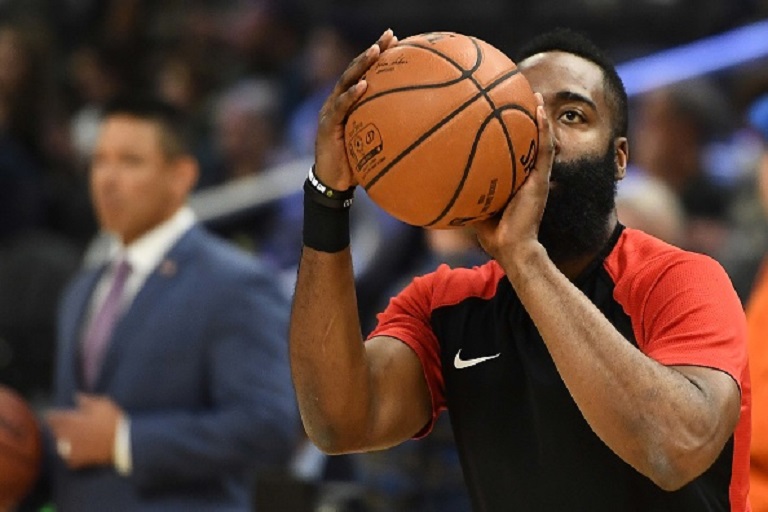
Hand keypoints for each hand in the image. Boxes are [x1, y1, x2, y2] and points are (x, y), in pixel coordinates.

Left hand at [46, 394, 123, 468]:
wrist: (122, 442)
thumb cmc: (112, 420)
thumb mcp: (102, 404)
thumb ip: (87, 400)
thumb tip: (76, 396)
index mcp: (72, 420)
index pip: (54, 417)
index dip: (52, 414)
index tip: (51, 412)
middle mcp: (68, 435)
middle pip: (55, 431)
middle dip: (55, 427)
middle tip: (57, 425)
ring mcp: (73, 449)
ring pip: (60, 446)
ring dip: (61, 441)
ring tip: (64, 438)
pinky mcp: (80, 460)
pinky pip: (69, 459)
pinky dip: (70, 456)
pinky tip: (73, 453)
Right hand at [314, 28, 397, 189]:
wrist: (334, 183)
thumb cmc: (357, 164)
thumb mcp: (376, 145)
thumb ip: (391, 132)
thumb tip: (425, 130)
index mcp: (351, 103)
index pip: (365, 73)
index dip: (378, 56)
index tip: (396, 40)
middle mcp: (339, 101)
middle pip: (356, 70)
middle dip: (372, 51)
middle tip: (389, 36)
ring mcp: (331, 111)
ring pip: (346, 81)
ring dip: (361, 65)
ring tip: (375, 52)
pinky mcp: (328, 125)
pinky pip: (340, 107)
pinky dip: (351, 95)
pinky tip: (363, 85)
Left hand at [474, 93, 555, 272]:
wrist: (511, 247)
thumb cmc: (491, 232)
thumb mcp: (472, 205)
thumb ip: (460, 190)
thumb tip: (434, 178)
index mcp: (513, 178)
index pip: (512, 150)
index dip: (508, 131)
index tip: (497, 109)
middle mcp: (526, 174)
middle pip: (528, 141)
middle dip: (523, 117)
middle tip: (517, 93)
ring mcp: (536, 176)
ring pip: (541, 140)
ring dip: (539, 117)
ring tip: (535, 94)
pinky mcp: (541, 180)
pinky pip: (544, 149)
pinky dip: (544, 129)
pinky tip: (540, 110)